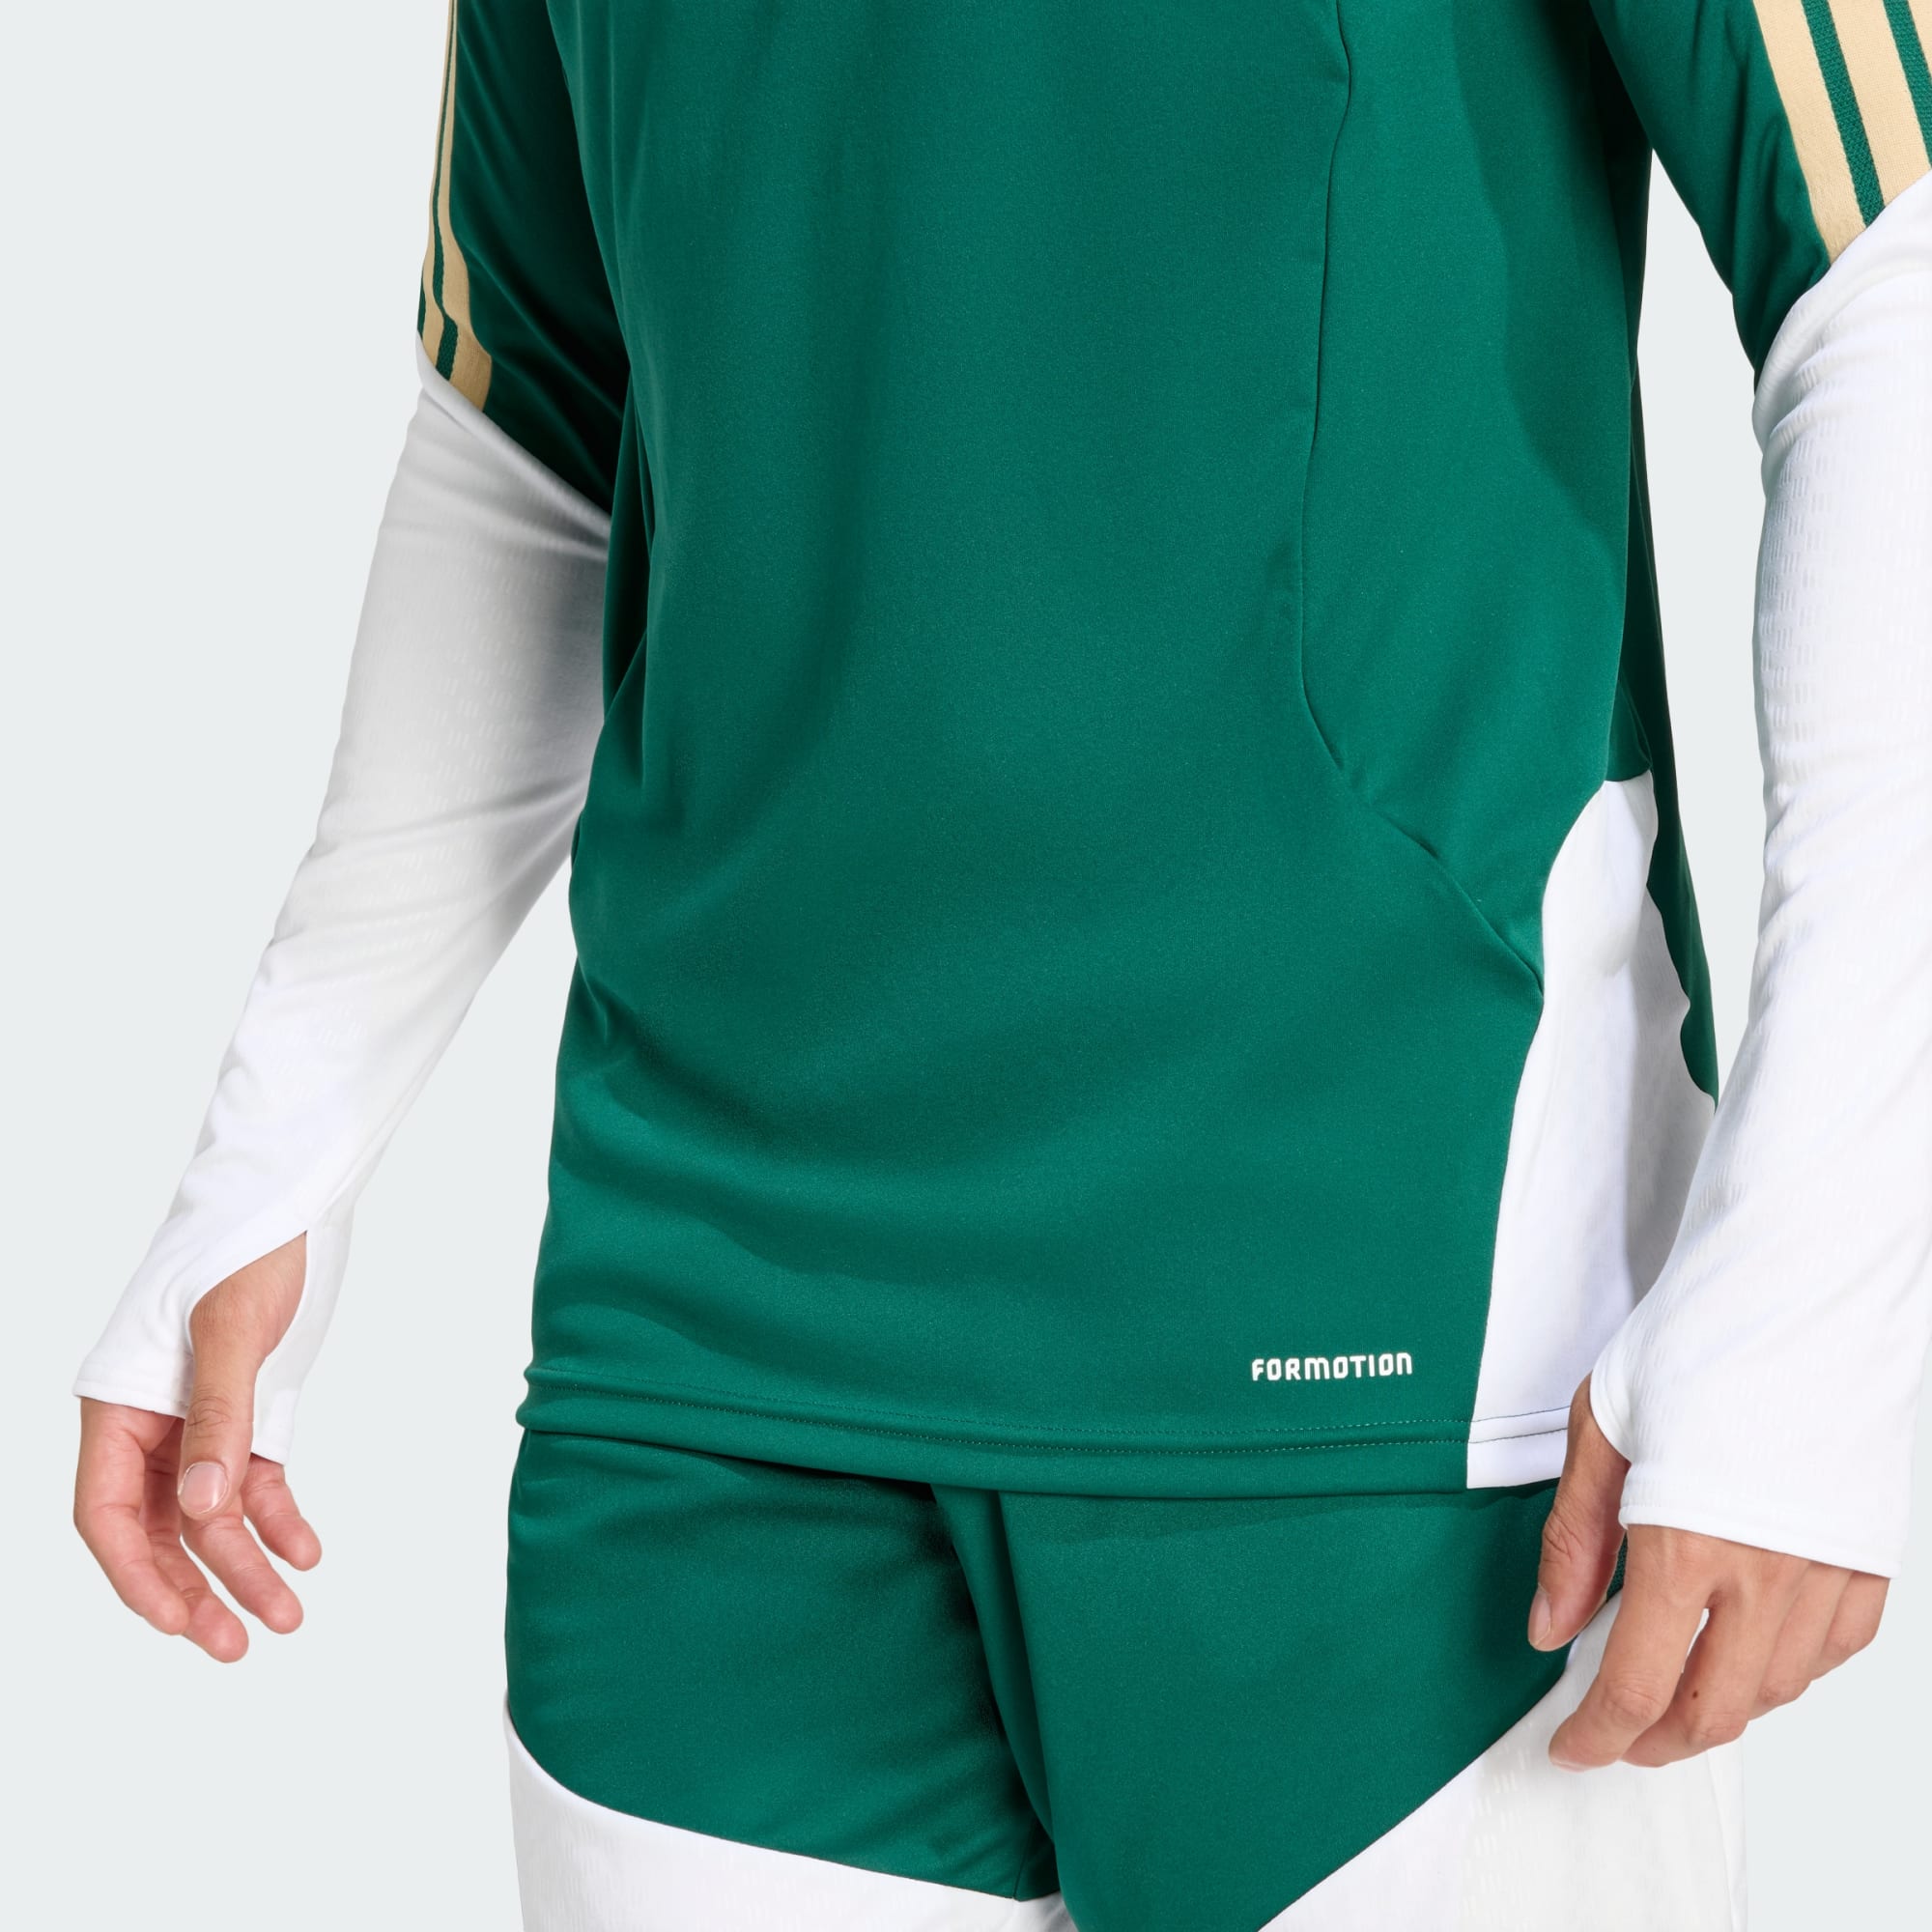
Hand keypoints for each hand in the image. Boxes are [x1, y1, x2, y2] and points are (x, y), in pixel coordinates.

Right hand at [74, 1236, 320, 1661]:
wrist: (295, 1200)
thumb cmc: (245, 1248)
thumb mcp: (229, 1331)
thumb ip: (218, 1420)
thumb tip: (203, 1511)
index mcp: (119, 1405)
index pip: (107, 1513)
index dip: (137, 1572)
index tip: (178, 1619)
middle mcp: (153, 1423)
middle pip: (158, 1529)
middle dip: (194, 1588)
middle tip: (233, 1644)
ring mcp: (204, 1421)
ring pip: (212, 1515)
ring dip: (245, 1566)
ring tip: (287, 1615)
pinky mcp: (255, 1411)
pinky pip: (257, 1482)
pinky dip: (280, 1520)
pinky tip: (307, 1552)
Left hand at [1530, 1379, 1887, 1769]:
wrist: (1801, 1288)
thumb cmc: (1697, 1340)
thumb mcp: (1599, 1430)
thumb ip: (1574, 1541)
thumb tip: (1550, 1626)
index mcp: (1685, 1544)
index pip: (1634, 1686)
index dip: (1598, 1735)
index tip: (1571, 1747)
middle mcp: (1765, 1574)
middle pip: (1711, 1712)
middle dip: (1653, 1743)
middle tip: (1613, 1735)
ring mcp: (1827, 1569)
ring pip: (1774, 1692)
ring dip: (1717, 1713)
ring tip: (1670, 1695)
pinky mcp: (1870, 1555)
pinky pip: (1832, 1651)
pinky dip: (1784, 1673)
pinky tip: (1747, 1655)